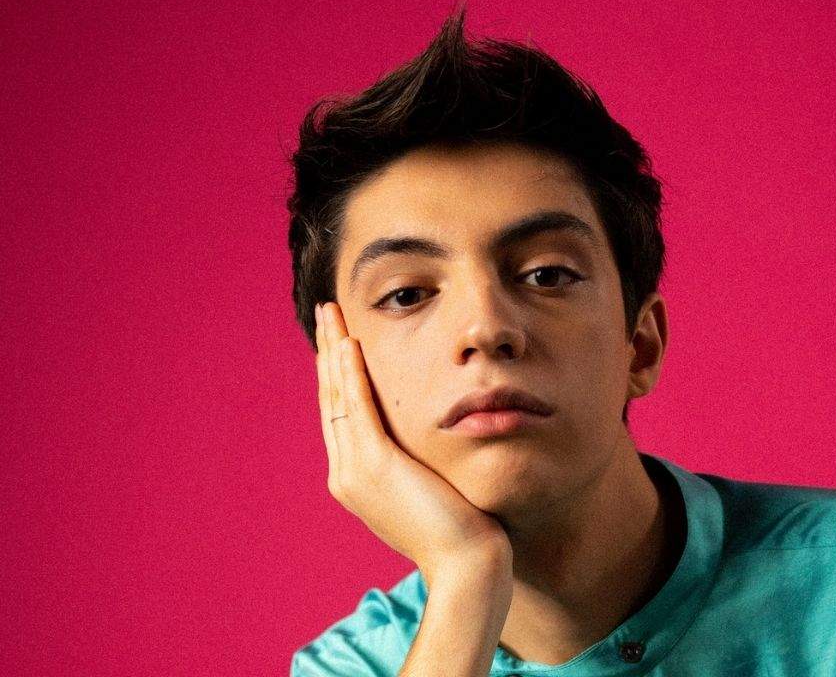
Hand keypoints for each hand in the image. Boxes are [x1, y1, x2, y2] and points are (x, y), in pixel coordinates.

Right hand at [314, 302, 512, 579]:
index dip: (338, 374)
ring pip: (338, 396)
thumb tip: (428, 444)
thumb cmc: (463, 530)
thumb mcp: (431, 490)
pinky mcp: (376, 464)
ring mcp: (356, 470)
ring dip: (334, 351)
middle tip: (327, 313)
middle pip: (331, 399)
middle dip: (328, 353)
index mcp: (357, 480)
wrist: (466, 564)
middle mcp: (347, 473)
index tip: (340, 338)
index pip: (342, 413)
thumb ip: (418, 464)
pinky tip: (349, 343)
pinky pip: (357, 405)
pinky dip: (351, 372)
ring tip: (331, 314)